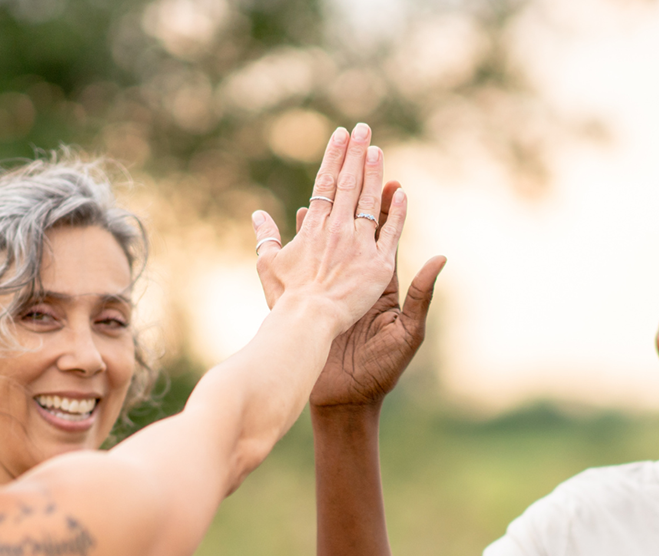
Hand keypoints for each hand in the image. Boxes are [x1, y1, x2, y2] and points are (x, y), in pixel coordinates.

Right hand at [250, 123, 404, 333]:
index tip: (339, 135)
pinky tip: (400, 191)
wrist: (306, 324)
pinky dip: (396, 212)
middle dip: (355, 153)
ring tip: (377, 149)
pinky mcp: (377, 266)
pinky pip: (391, 233)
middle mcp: (337, 230)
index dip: (333, 157)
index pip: (324, 184)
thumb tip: (258, 214)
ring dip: (374, 173)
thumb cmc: (285, 300)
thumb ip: (265, 237)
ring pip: (370, 202)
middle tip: (362, 128)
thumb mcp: (268, 265)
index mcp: (312, 229)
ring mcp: (359, 246)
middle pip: (348, 184)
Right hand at [311, 200, 443, 409]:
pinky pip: (310, 263)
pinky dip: (305, 239)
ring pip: (333, 243)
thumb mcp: (408, 332)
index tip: (394, 183)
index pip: (388, 240)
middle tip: (363, 167)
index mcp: (385, 288)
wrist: (347, 400)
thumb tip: (440, 257)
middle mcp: (362, 283)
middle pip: (362, 233)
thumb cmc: (382, 372)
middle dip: (362, 201)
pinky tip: (299, 216)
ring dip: (330, 213)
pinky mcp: (316, 299)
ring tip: (327, 182)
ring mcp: (338, 290)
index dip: (391, 213)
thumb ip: (421, 296)